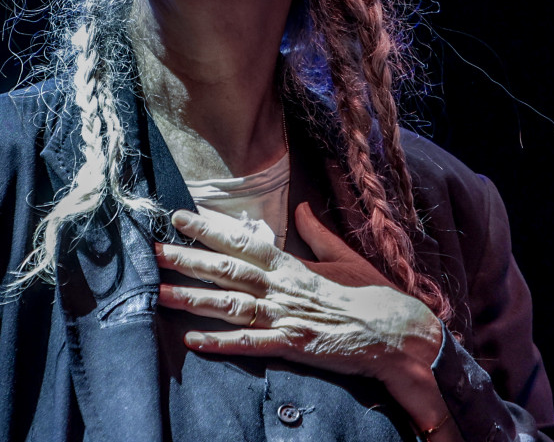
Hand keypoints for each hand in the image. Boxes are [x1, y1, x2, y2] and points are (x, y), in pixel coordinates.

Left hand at [156, 205, 456, 437]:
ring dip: (192, 299)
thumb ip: (317, 234)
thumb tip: (303, 206)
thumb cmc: (372, 295)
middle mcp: (283, 288)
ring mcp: (286, 317)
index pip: (244, 242)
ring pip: (230, 304)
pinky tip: (192, 341)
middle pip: (227, 270)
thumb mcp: (344, 257)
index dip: (210, 230)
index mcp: (293, 266)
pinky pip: (250, 344)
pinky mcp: (293, 347)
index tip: (180, 218)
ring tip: (159, 293)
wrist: (399, 332)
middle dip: (188, 260)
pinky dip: (220, 343)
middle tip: (154, 250)